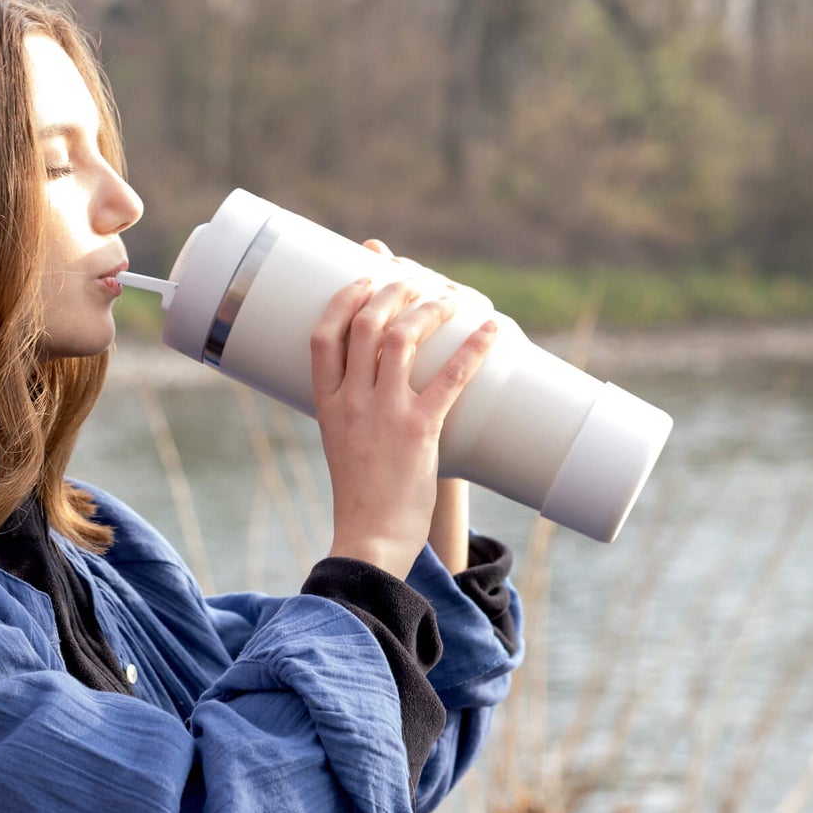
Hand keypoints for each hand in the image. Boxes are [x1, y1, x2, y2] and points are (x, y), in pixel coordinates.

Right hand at [311, 276, 495, 578]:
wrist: (371, 536)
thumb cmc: (361, 493)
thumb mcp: (341, 441)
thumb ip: (354, 409)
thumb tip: (377, 379)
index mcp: (327, 403)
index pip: (323, 336)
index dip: (344, 299)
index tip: (364, 277)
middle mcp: (352, 402)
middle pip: (366, 326)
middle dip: (392, 291)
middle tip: (414, 278)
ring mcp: (384, 414)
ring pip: (402, 340)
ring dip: (429, 308)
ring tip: (449, 297)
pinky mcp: (419, 431)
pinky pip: (449, 378)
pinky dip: (473, 348)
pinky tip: (490, 329)